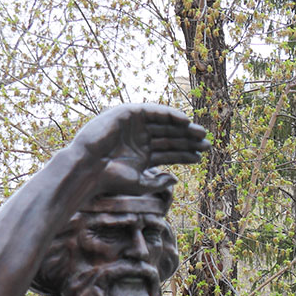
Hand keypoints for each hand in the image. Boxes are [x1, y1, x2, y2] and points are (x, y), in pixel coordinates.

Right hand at [73, 104, 210, 190]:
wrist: (88, 168)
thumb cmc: (111, 179)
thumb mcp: (141, 184)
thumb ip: (159, 182)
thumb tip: (176, 179)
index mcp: (143, 156)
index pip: (170, 153)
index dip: (186, 154)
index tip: (201, 157)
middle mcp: (140, 140)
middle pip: (170, 138)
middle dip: (188, 140)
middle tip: (207, 143)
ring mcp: (134, 127)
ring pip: (164, 125)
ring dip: (182, 127)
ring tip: (200, 133)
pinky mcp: (127, 114)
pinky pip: (152, 111)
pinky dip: (168, 113)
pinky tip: (184, 120)